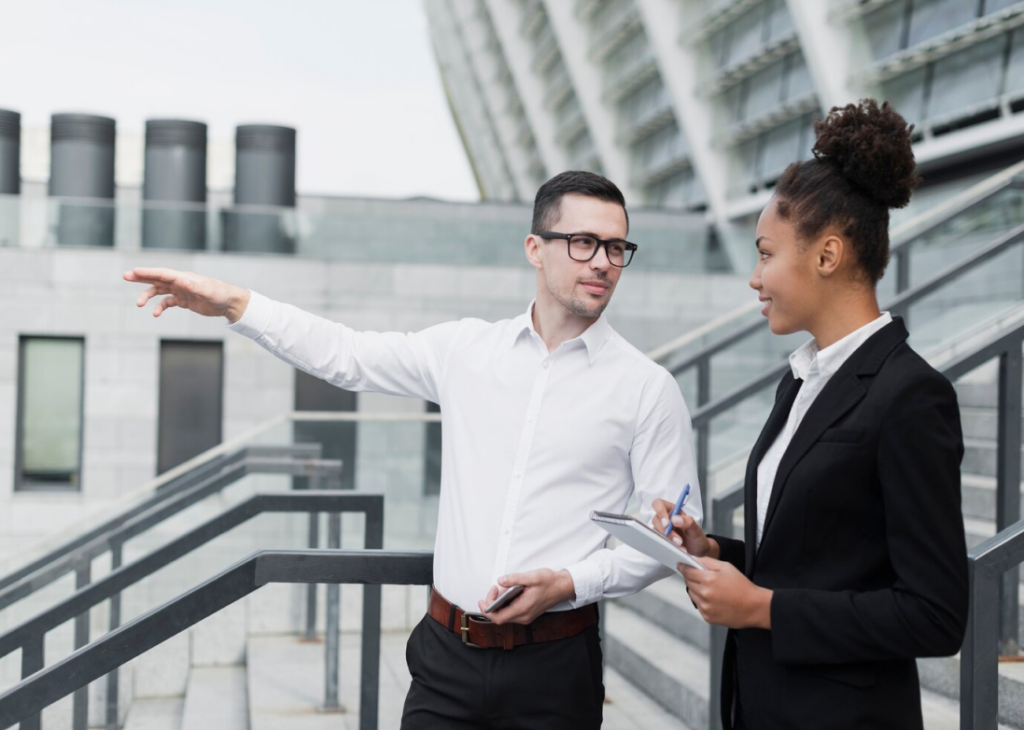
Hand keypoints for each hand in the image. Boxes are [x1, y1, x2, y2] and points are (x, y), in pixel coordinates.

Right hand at [124, 267, 250, 322]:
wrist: (229, 303)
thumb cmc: (220, 294)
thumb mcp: (207, 291)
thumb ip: (193, 286)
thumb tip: (181, 281)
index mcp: (183, 277)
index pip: (162, 273)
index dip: (148, 272)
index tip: (134, 272)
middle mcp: (180, 282)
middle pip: (157, 278)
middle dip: (141, 277)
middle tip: (125, 275)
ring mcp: (181, 291)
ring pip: (159, 291)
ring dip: (148, 295)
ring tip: (139, 304)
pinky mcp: (184, 301)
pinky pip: (167, 303)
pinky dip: (160, 307)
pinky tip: (155, 314)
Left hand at [476, 568, 575, 624]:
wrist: (564, 587)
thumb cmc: (550, 582)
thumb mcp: (532, 577)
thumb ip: (514, 579)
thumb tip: (500, 581)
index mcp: (523, 609)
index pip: (498, 617)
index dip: (487, 610)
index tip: (482, 600)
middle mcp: (524, 616)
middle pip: (500, 617)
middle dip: (492, 604)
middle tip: (494, 589)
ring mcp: (526, 616)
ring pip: (505, 615)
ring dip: (499, 604)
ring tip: (501, 589)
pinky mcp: (527, 613)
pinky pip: (511, 613)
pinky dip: (505, 604)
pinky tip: (508, 593)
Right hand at [652, 498, 717, 558]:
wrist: (698, 550)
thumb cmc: (696, 536)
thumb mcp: (696, 529)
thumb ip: (688, 522)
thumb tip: (675, 519)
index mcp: (673, 510)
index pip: (659, 504)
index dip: (660, 512)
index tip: (667, 524)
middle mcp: (666, 518)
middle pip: (656, 519)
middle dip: (665, 530)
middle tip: (677, 539)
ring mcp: (662, 529)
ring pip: (656, 530)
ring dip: (667, 539)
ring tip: (680, 545)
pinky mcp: (661, 538)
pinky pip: (658, 540)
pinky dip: (667, 544)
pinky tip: (676, 548)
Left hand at [679, 557, 771, 629]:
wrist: (754, 607)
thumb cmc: (742, 586)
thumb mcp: (726, 567)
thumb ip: (707, 562)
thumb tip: (692, 559)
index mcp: (709, 580)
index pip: (687, 572)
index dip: (683, 567)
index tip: (680, 565)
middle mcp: (705, 594)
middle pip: (688, 583)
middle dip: (691, 578)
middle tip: (700, 577)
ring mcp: (705, 607)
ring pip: (692, 595)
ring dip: (696, 590)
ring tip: (710, 589)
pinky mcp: (707, 617)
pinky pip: (699, 606)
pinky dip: (702, 601)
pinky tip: (714, 599)